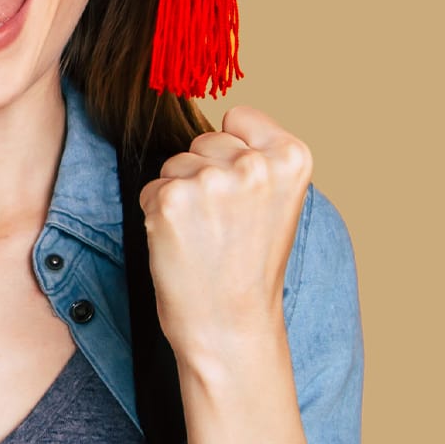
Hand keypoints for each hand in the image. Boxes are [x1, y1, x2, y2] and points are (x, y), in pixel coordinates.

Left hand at [138, 106, 312, 360]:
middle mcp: (254, 163)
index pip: (240, 117)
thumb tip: (221, 121)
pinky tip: (181, 244)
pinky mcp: (172, 199)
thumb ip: (257, 158)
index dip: (233, 153)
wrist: (231, 326)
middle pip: (204, 140)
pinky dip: (157, 214)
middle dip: (204, 174)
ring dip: (180, 195)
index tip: (244, 196)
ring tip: (204, 237)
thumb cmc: (250, 267)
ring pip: (175, 164)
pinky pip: (152, 188)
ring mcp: (212, 180)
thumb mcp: (278, 202)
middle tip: (222, 226)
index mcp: (292, 157)